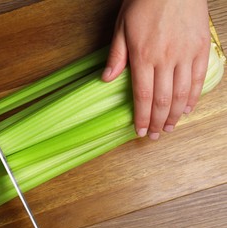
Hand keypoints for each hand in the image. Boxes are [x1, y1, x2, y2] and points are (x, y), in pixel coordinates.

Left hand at [102, 0, 209, 139]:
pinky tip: (188, 109)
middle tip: (155, 135)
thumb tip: (106, 80)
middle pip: (162, 100)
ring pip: (181, 93)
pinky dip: (194, 96)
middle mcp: (165, 59)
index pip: (142, 96)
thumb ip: (116, 56)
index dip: (142, 117)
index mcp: (143, 56)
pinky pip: (199, 78)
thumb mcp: (122, 27)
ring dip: (175, 114)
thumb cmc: (144, 3)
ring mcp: (185, 54)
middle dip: (158, 121)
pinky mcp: (200, 48)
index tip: (140, 131)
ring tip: (170, 128)